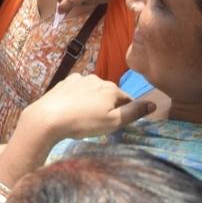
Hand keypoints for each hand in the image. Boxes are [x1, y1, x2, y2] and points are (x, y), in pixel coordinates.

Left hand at [19, 74, 155, 145]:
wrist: (47, 118)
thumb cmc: (83, 122)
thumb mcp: (113, 122)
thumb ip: (134, 112)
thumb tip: (153, 104)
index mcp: (111, 88)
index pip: (127, 99)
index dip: (125, 112)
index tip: (117, 123)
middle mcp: (96, 79)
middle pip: (109, 94)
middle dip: (108, 105)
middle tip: (99, 122)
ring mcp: (78, 79)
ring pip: (93, 91)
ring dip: (93, 101)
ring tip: (84, 117)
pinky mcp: (63, 82)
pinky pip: (77, 90)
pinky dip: (78, 97)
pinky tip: (72, 108)